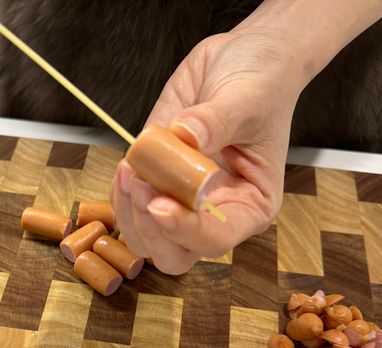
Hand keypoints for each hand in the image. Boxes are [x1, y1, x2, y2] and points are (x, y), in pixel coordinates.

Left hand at [111, 29, 305, 274]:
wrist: (244, 58)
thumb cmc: (262, 82)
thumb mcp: (247, 98)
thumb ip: (215, 121)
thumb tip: (184, 136)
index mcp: (250, 205)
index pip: (215, 239)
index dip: (184, 229)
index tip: (159, 203)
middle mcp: (214, 213)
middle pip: (174, 254)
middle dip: (149, 228)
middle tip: (140, 185)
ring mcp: (182, 201)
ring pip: (144, 238)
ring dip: (129, 211)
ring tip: (129, 169)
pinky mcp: (157, 182)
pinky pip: (128, 206)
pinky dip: (119, 193)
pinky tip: (126, 164)